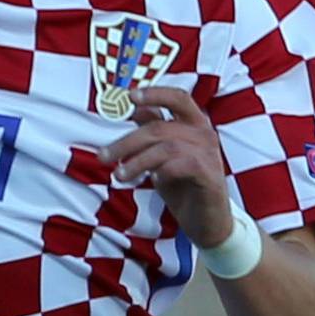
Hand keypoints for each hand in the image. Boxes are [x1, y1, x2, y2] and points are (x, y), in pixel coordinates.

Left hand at [104, 84, 235, 247]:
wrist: (208, 221)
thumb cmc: (185, 185)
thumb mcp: (164, 156)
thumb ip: (154, 130)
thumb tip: (134, 109)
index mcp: (195, 124)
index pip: (177, 98)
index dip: (155, 94)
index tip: (130, 97)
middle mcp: (204, 134)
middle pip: (160, 128)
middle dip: (127, 142)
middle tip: (104, 156)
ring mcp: (209, 154)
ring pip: (166, 147)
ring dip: (137, 161)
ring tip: (119, 176)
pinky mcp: (210, 175)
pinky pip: (181, 165)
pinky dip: (161, 171)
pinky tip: (150, 180)